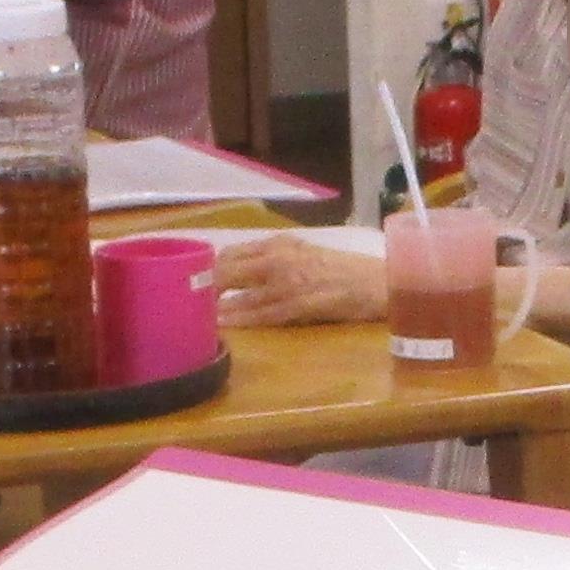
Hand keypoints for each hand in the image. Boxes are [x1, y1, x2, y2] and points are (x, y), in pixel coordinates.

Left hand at [210, 229, 383, 327]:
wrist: (380, 282)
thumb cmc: (342, 271)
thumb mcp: (304, 254)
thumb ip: (273, 260)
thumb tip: (238, 271)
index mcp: (280, 244)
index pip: (230, 253)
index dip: (207, 269)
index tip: (193, 283)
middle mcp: (280, 258)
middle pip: (228, 270)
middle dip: (205, 288)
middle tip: (189, 303)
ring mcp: (290, 282)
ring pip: (241, 294)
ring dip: (217, 307)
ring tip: (197, 317)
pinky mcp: (301, 305)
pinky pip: (263, 314)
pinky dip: (241, 320)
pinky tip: (225, 326)